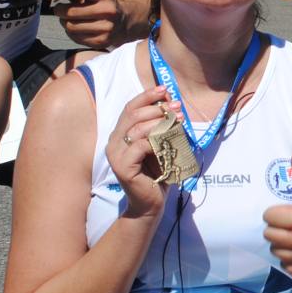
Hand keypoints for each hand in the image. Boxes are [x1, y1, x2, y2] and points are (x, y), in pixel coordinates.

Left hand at [47, 0, 119, 49]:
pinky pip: (75, 37)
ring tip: (66, 18)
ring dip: (63, 21)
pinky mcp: (101, 41)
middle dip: (59, 10)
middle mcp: (108, 10)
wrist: (125, 22)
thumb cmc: (103, 4)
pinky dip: (70, 32)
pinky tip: (75, 27)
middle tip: (58, 8)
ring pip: (71, 26)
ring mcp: (106, 28)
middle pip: (71, 11)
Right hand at [107, 85, 180, 216]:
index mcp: (120, 134)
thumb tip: (172, 104)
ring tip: (178, 120)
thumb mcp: (159, 145)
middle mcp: (113, 142)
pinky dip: (156, 141)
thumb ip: (160, 128)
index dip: (146, 96)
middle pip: (133, 115)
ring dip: (160, 122)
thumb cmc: (156, 173)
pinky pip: (140, 147)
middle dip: (157, 107)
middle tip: (176, 106)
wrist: (150, 203)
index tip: (164, 89)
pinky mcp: (122, 167)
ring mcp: (115, 155)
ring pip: (137, 129)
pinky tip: (168, 141)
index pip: (130, 108)